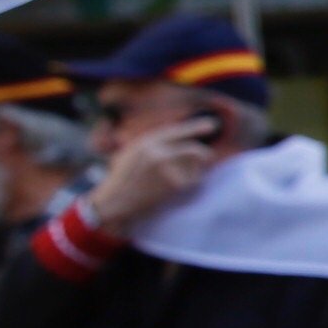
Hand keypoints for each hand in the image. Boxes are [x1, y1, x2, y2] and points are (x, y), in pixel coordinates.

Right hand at [86, 119, 217, 229]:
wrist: (113, 203)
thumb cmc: (122, 181)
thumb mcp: (132, 155)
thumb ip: (154, 146)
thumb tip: (181, 140)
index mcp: (145, 142)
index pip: (176, 131)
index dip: (196, 127)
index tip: (213, 124)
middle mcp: (156, 150)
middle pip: (194, 149)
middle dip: (205, 156)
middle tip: (208, 159)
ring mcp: (166, 166)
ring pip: (196, 165)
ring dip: (196, 172)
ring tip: (179, 181)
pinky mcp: (174, 183)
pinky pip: (194, 180)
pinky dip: (192, 184)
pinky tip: (176, 191)